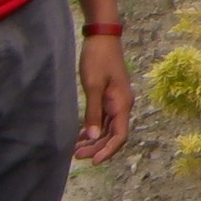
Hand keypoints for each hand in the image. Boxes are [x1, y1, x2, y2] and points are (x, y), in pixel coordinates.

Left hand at [75, 29, 131, 162]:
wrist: (102, 38)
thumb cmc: (98, 59)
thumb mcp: (93, 86)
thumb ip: (93, 113)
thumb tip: (93, 136)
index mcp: (122, 104)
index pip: (119, 135)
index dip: (108, 151)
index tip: (93, 162)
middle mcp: (123, 105)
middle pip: (114, 135)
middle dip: (98, 148)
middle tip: (77, 156)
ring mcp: (117, 101)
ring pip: (109, 128)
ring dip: (95, 140)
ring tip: (77, 149)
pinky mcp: (109, 97)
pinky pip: (104, 119)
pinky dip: (94, 129)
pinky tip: (81, 135)